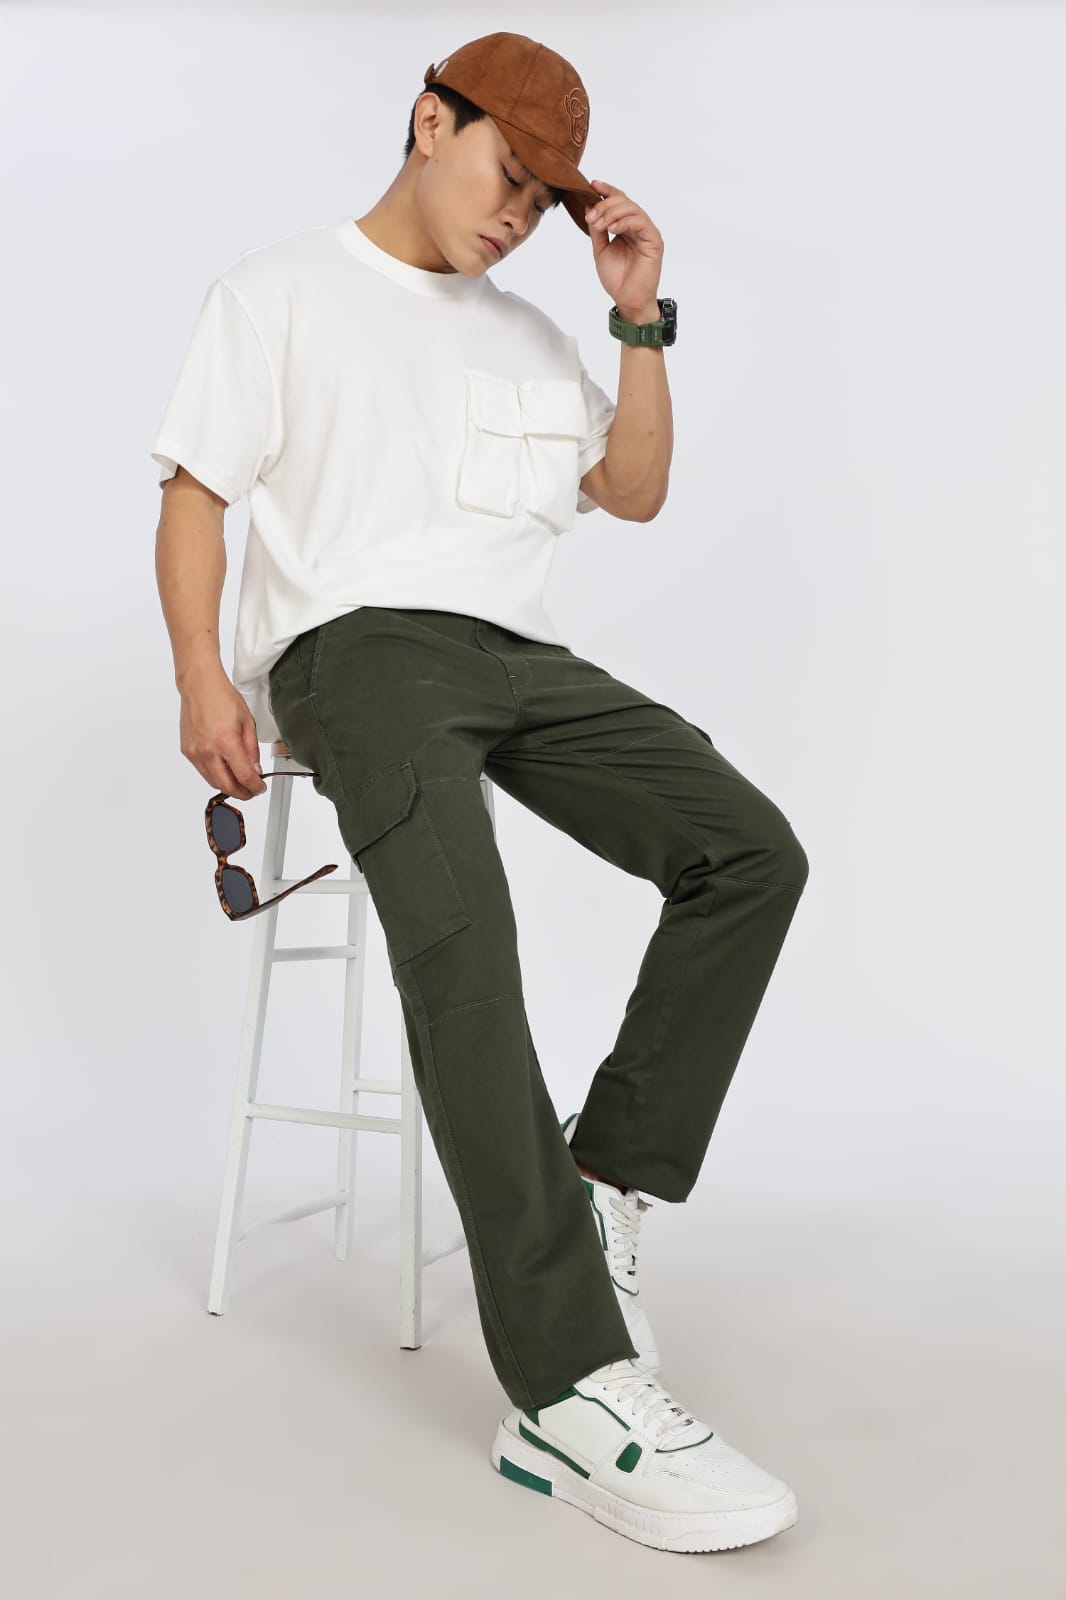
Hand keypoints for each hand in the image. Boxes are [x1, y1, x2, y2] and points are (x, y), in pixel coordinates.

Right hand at [179, 662, 266, 798]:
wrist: (200, 686)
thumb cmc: (223, 698)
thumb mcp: (248, 723)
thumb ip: (252, 751)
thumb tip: (255, 770)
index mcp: (227, 743)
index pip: (244, 777)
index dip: (255, 787)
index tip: (260, 787)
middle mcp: (208, 751)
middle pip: (227, 786)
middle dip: (243, 793)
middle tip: (251, 790)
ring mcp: (195, 753)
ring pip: (213, 782)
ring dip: (228, 787)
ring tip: (240, 782)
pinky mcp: (187, 751)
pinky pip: (203, 772)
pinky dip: (215, 775)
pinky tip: (224, 769)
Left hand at [584, 181, 663, 320]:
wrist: (628, 301)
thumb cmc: (617, 279)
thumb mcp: (600, 250)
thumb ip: (596, 229)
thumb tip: (588, 206)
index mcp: (626, 227)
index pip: (619, 201)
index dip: (606, 191)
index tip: (592, 184)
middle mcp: (638, 226)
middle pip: (624, 201)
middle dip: (604, 205)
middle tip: (591, 217)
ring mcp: (647, 232)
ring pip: (632, 209)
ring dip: (612, 212)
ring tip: (598, 224)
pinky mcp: (654, 241)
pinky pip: (641, 222)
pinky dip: (625, 222)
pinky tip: (612, 229)